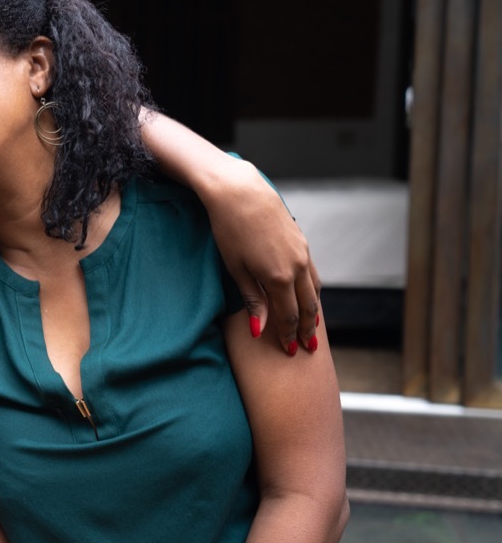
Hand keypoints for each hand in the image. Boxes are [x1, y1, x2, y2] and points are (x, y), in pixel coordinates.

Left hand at [204, 158, 321, 354]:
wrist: (239, 191)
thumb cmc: (229, 229)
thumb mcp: (236, 269)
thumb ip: (252, 300)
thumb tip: (260, 330)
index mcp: (278, 277)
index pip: (288, 315)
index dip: (288, 335)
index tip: (290, 351)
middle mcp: (296, 266)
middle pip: (307, 306)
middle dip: (307, 329)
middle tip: (308, 348)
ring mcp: (302, 252)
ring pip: (314, 289)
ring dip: (314, 310)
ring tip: (312, 327)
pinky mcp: (302, 241)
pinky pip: (312, 272)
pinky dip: (313, 289)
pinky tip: (309, 295)